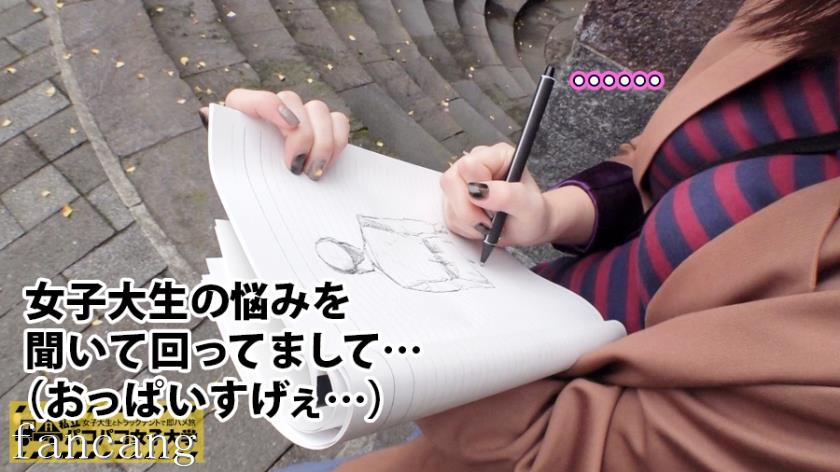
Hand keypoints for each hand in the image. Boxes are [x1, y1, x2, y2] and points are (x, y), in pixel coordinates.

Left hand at [207, 89, 349, 179]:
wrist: (267, 195)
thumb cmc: (247, 178)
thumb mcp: (232, 163)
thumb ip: (222, 139)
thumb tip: (205, 113)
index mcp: (245, 111)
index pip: (259, 98)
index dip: (275, 108)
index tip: (288, 129)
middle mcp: (275, 108)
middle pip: (293, 101)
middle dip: (302, 135)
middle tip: (297, 167)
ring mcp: (302, 116)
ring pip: (319, 109)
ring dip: (324, 141)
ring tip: (315, 172)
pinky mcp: (324, 129)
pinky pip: (338, 121)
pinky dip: (338, 140)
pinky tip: (327, 164)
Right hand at [440, 143, 594, 246]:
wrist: (527, 227)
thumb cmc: (531, 214)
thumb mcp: (528, 206)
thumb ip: (507, 195)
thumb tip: (479, 191)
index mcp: (496, 156)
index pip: (469, 165)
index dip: (477, 189)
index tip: (494, 205)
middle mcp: (474, 163)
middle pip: (451, 181)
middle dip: (470, 210)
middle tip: (491, 221)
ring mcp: (461, 181)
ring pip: (447, 202)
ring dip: (468, 222)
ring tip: (490, 224)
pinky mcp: (453, 199)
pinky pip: (448, 216)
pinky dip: (465, 227)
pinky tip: (481, 225)